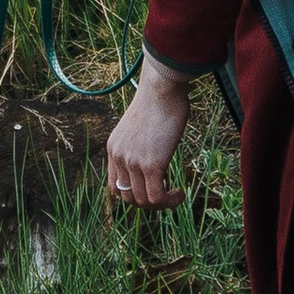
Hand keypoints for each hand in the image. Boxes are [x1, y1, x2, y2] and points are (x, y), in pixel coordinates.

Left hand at [106, 55, 193, 206]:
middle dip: (147, 202)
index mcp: (114, 148)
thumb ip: (140, 143)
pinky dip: (169, 202)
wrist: (162, 88)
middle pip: (127, 198)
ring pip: (142, 201)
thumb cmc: (158, 101)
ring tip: (175, 195)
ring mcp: (133, 162)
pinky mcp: (151, 164)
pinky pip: (156, 197)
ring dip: (160, 204)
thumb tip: (154, 152)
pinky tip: (180, 194)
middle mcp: (119, 157)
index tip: (152, 187)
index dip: (133, 194)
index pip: (115, 186)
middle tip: (166, 193)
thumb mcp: (140, 125)